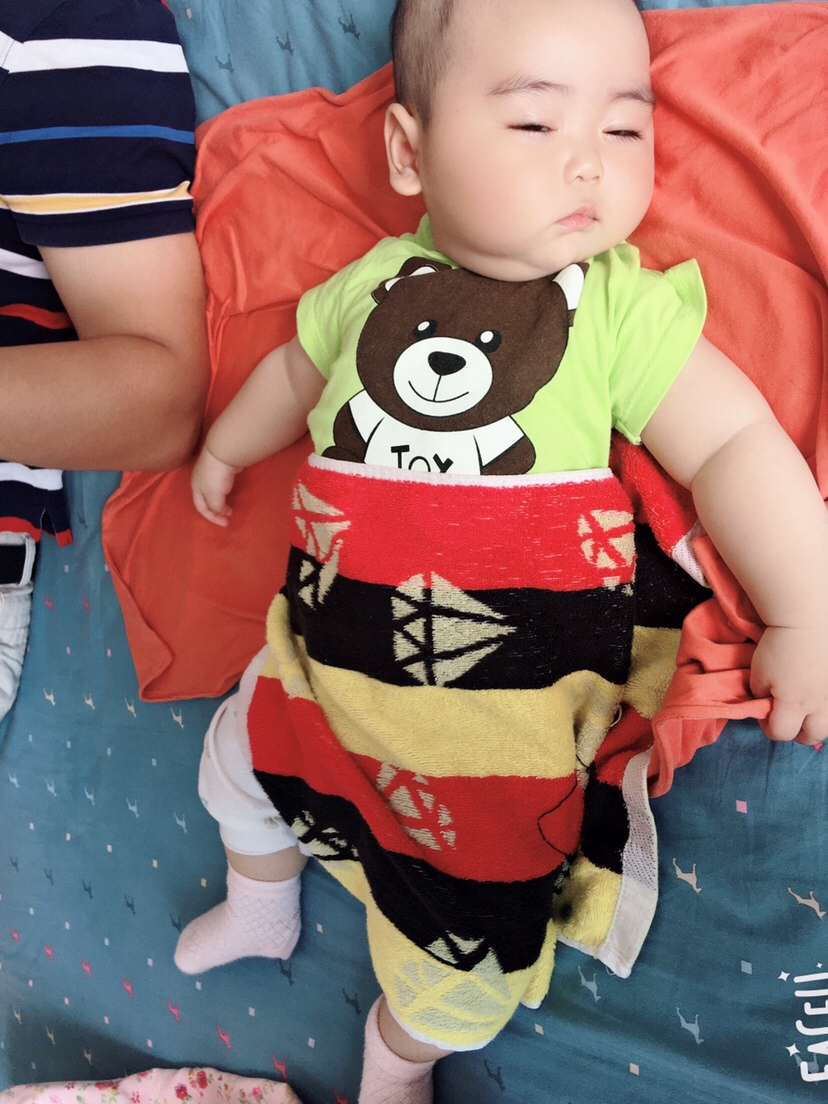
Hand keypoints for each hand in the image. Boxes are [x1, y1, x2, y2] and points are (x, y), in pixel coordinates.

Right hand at [191, 445, 241, 525]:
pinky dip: (226, 494)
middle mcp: (201, 482)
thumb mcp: (213, 496)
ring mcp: (211, 475)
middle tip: (228, 516)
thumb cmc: (216, 476)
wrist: (224, 452)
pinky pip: (222, 486)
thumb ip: (215, 507)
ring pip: (215, 494)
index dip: (212, 518)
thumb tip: (220, 511)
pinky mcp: (222, 470)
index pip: (201, 508)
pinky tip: (232, 494)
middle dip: (216, 511)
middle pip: (207, 501)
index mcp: (196, 489)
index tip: (225, 523)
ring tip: (231, 508)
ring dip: (222, 503)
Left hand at [750, 625, 827, 744]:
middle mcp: (819, 705)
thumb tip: (766, 704)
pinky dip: (825, 708)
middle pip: (810, 736)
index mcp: (794, 704)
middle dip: (795, 733)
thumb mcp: (759, 673)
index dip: (768, 727)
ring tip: (806, 711)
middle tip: (787, 719)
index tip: (764, 714)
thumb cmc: (778, 645)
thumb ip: (761, 695)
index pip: (781, 733)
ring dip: (815, 724)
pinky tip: (817, 697)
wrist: (808, 620)